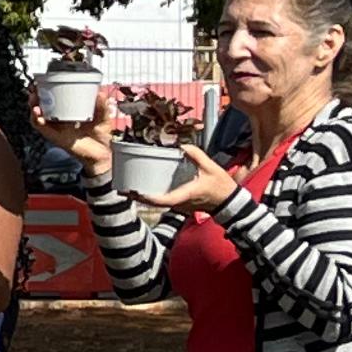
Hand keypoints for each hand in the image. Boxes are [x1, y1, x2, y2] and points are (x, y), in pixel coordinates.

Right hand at [29, 90, 115, 176]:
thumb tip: (100, 93)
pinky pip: (41, 128)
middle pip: (42, 106)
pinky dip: (37, 120)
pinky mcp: (55, 137)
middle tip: (35, 87)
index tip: (45, 81)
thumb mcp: (103, 117)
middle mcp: (60, 120)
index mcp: (69, 113)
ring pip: (38, 116)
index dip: (47, 90)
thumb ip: (102, 105)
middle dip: (36, 96)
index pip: (55, 100)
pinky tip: (37, 114)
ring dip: (33, 106)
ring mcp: (56, 128)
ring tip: (33, 99)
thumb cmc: (101, 137)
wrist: (102, 154)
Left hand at [124, 141, 240, 213]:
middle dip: (137, 197)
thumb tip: (182, 145)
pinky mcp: (180, 205)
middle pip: (154, 203)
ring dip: (142, 197)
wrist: (230, 203)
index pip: (162, 200)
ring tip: (127, 188)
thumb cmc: (222, 187)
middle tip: (121, 189)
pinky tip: (144, 188)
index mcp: (185, 195)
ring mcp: (179, 206)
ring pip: (157, 203)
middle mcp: (179, 203)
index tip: (133, 192)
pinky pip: (162, 202)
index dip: (146, 198)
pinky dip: (151, 197)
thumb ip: (197, 156)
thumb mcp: (211, 168)